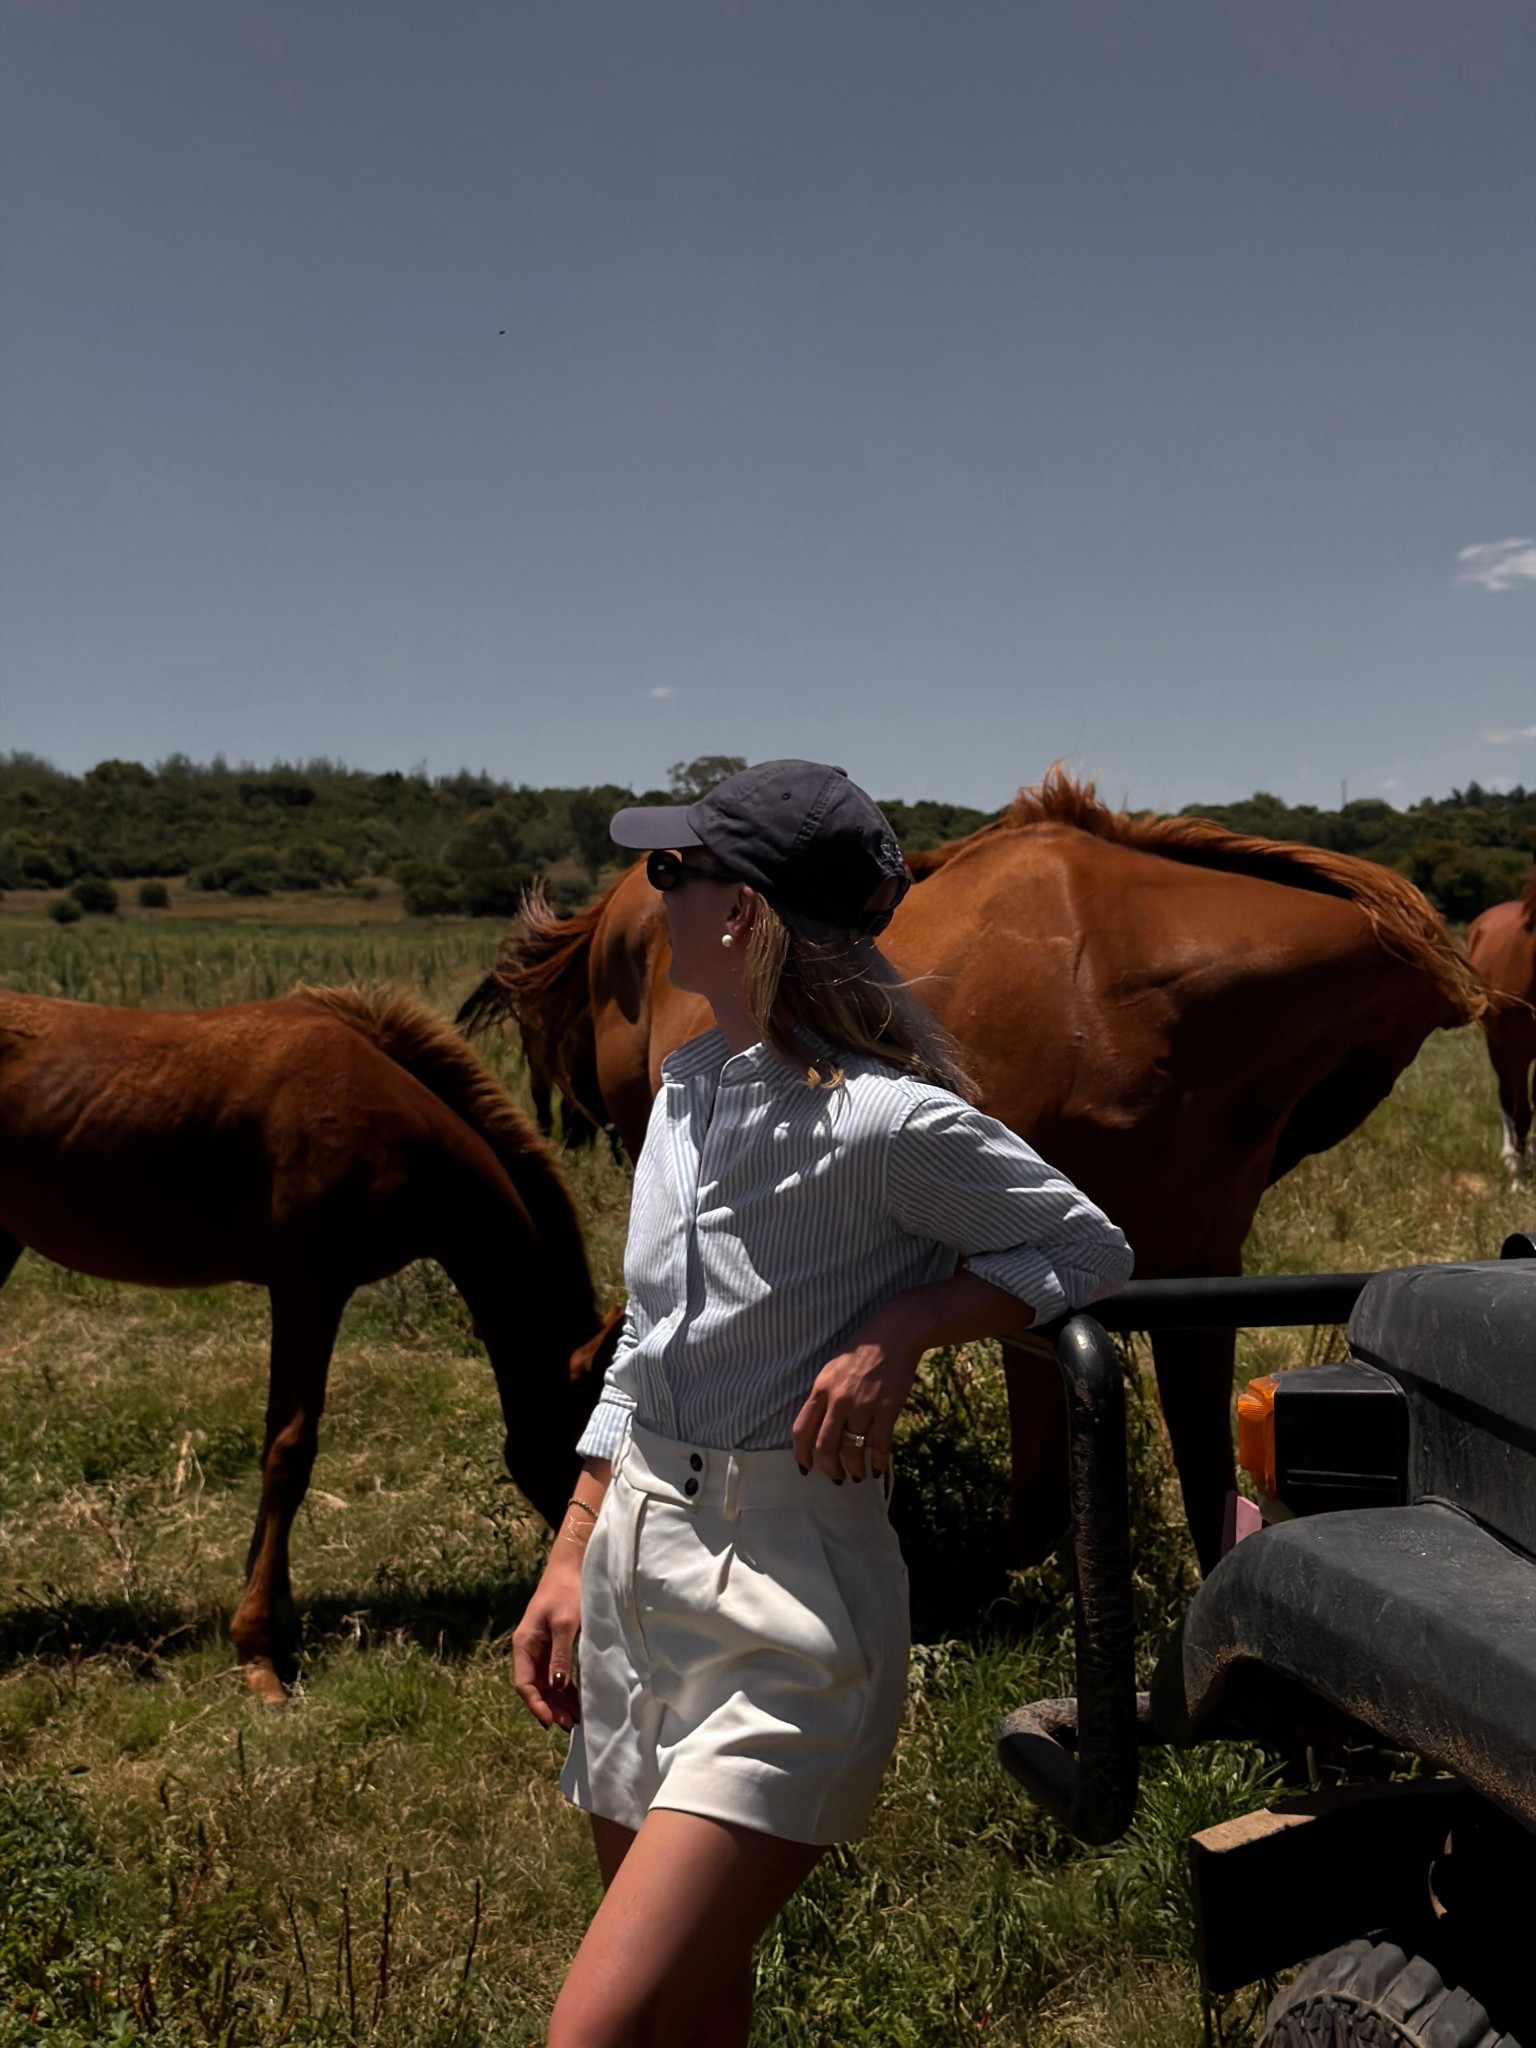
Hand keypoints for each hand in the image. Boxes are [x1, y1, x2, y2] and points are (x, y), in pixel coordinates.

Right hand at [512, 1550, 583, 1730]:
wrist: (572, 1566)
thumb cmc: (567, 1592)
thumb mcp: (564, 1624)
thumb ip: (560, 1655)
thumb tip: (557, 1687)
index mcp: (524, 1644)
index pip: (524, 1683)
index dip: (536, 1705)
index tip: (552, 1721)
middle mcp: (528, 1649)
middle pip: (534, 1687)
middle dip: (550, 1707)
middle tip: (570, 1724)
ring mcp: (540, 1647)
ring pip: (545, 1682)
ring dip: (558, 1701)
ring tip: (574, 1718)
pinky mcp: (553, 1644)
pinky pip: (555, 1673)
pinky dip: (564, 1688)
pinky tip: (576, 1699)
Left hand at [791, 1310, 922, 1483]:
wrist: (894, 1334)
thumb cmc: (861, 1350)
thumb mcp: (832, 1369)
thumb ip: (824, 1396)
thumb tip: (819, 1425)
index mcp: (820, 1389)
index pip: (802, 1429)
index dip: (802, 1453)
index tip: (806, 1468)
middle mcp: (838, 1400)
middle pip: (825, 1446)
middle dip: (829, 1468)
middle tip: (837, 1477)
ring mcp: (863, 1406)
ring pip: (852, 1449)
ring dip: (855, 1468)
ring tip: (858, 1475)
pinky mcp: (886, 1409)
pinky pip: (880, 1445)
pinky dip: (879, 1462)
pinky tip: (879, 1470)